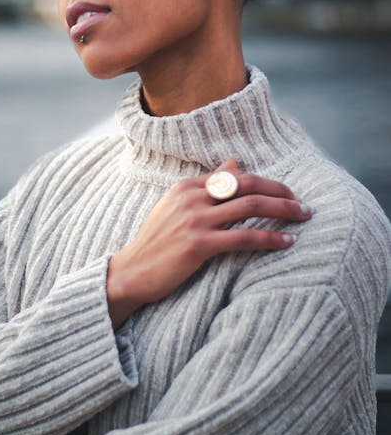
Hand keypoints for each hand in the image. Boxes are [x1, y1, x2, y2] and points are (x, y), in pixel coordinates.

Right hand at [107, 159, 311, 327]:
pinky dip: (269, 239)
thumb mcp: (178, 205)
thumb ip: (207, 184)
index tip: (286, 193)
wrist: (131, 271)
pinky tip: (286, 242)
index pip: (235, 176)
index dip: (265, 183)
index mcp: (187, 185)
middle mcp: (192, 197)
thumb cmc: (157, 241)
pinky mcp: (199, 244)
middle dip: (279, 192)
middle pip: (246, 185)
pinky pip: (243, 238)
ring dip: (282, 211)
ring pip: (249, 207)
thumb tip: (234, 162)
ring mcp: (195, 220)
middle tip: (302, 203)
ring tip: (303, 216)